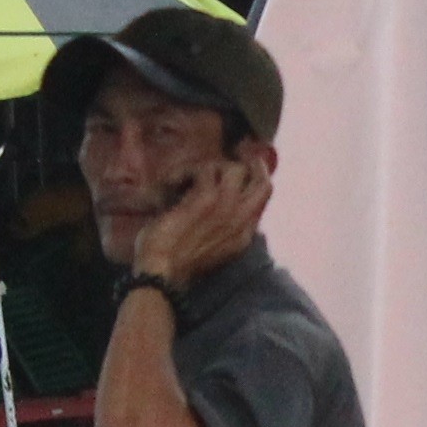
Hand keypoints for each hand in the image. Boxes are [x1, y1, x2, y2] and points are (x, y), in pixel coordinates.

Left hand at [133, 151, 271, 288]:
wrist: (162, 273)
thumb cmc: (177, 264)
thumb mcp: (209, 249)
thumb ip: (221, 228)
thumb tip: (217, 202)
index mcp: (243, 236)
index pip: (263, 200)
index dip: (258, 179)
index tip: (249, 166)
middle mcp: (242, 220)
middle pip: (264, 182)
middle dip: (252, 164)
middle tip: (237, 154)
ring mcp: (227, 207)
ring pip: (235, 169)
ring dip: (213, 166)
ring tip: (189, 176)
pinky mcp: (206, 198)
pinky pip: (204, 169)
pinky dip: (186, 171)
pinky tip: (171, 182)